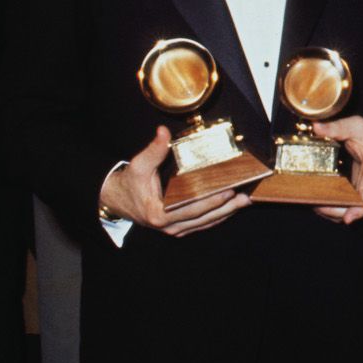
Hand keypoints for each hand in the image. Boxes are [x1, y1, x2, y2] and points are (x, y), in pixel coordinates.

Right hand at [99, 127, 249, 236]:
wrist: (117, 200)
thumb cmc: (129, 183)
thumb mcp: (139, 165)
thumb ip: (154, 150)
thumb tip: (163, 132)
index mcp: (159, 213)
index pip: (192, 207)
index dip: (212, 201)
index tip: (229, 191)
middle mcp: (169, 225)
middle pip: (204, 217)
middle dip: (227, 207)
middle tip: (246, 197)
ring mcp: (174, 229)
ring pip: (206, 223)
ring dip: (226, 212)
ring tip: (244, 202)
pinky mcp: (178, 228)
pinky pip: (202, 224)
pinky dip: (217, 216)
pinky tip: (230, 208)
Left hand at [310, 116, 362, 223]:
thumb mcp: (357, 126)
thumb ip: (337, 127)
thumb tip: (316, 127)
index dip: (359, 209)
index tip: (348, 218)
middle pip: (355, 208)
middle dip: (334, 210)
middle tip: (313, 203)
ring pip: (349, 212)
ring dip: (330, 211)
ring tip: (311, 202)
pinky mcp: (359, 196)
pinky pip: (347, 208)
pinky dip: (332, 208)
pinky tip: (317, 200)